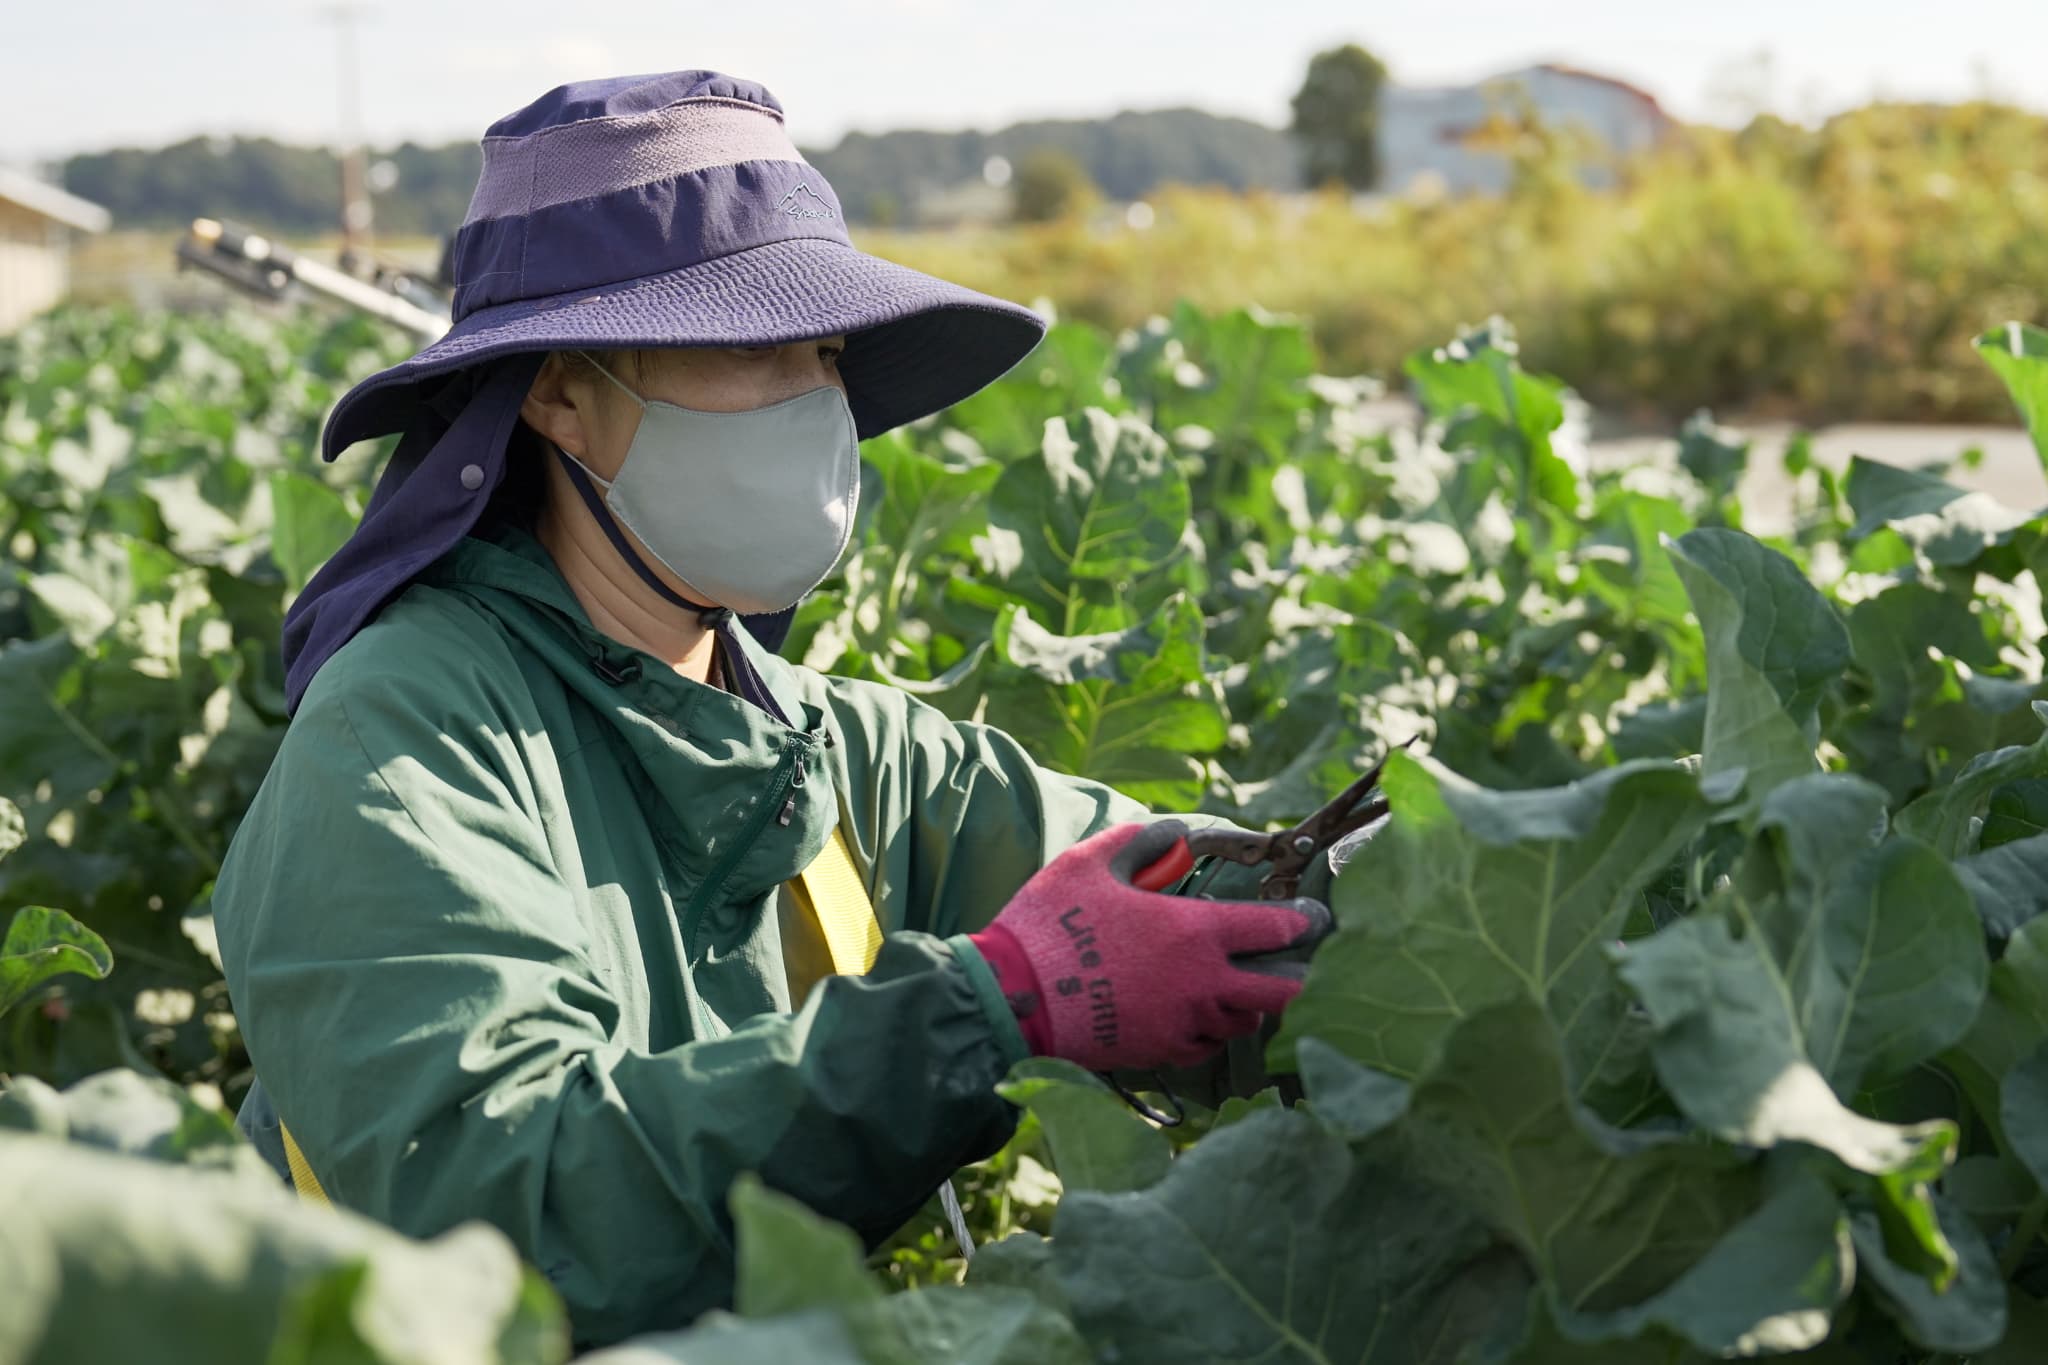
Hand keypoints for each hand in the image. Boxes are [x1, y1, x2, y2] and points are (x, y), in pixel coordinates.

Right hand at [966, 820, 1330, 1071]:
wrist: (1014, 998)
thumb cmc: (1051, 924)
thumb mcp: (1093, 862)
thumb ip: (1145, 840)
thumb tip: (1180, 832)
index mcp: (1194, 932)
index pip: (1274, 929)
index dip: (1304, 921)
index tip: (1316, 917)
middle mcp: (1202, 984)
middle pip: (1281, 991)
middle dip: (1301, 977)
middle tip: (1301, 965)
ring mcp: (1184, 1024)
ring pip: (1245, 1021)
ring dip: (1252, 1004)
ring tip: (1243, 987)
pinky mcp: (1161, 1052)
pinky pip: (1207, 1046)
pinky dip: (1212, 1030)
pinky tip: (1199, 1014)